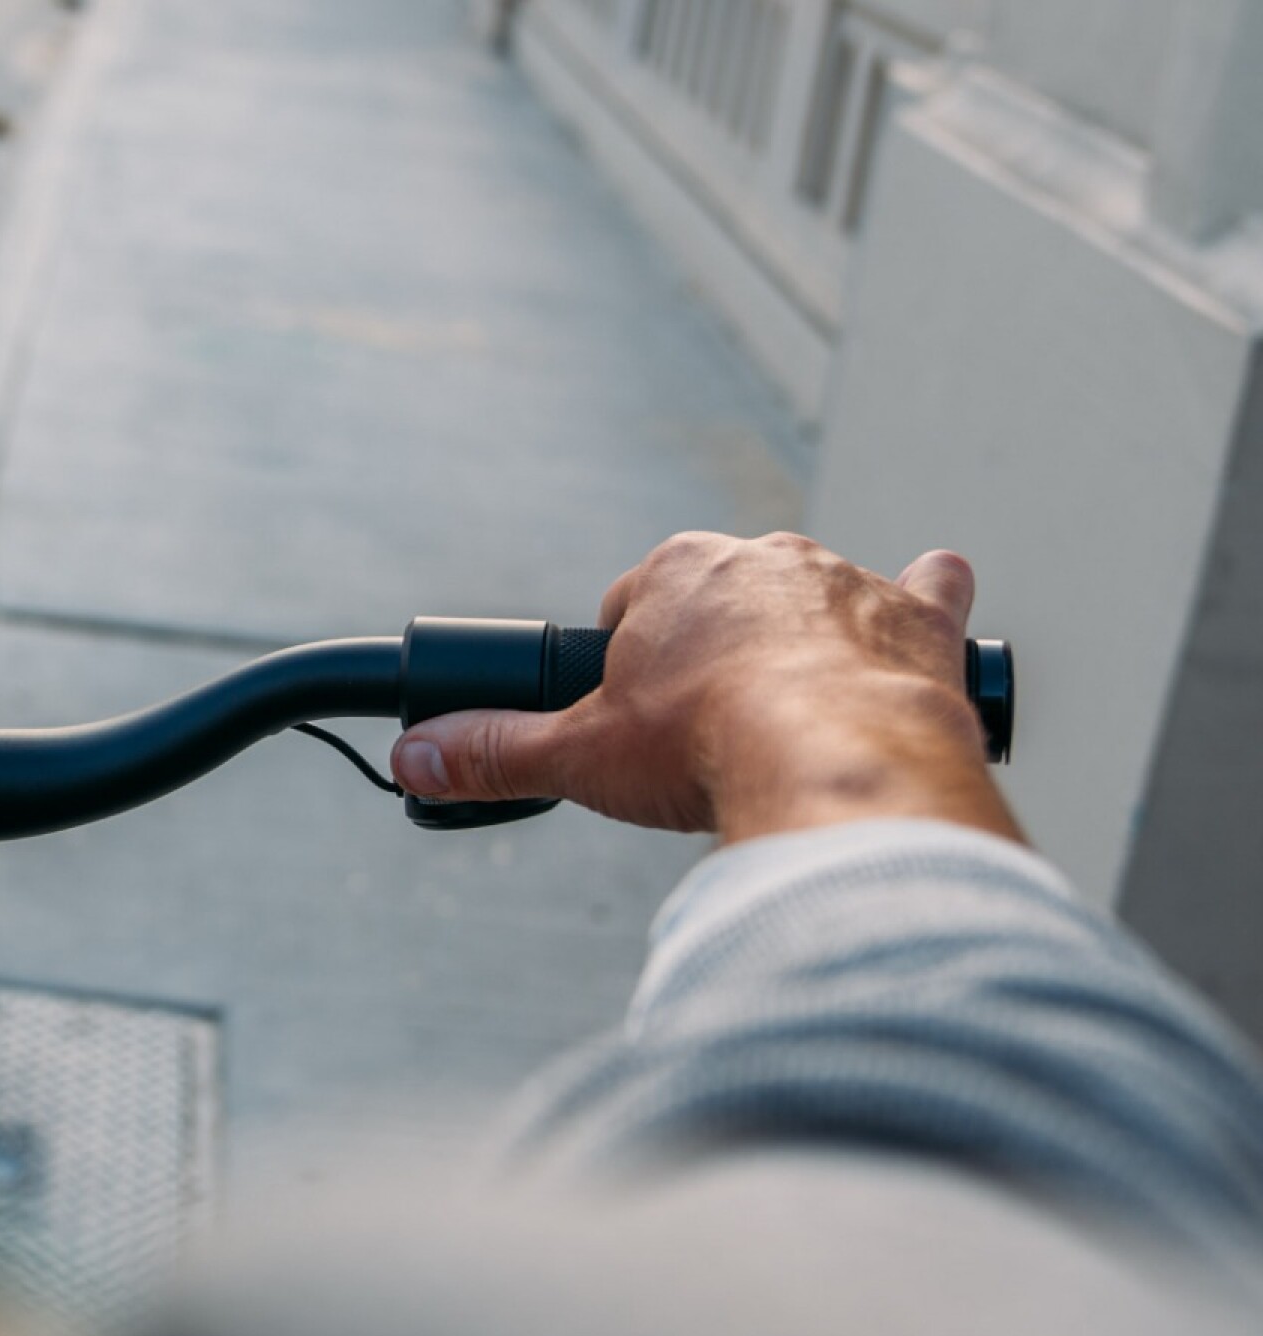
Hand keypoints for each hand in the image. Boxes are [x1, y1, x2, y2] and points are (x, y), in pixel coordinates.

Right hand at [389, 532, 1021, 845]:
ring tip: (795, 715)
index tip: (637, 719)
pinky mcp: (924, 621)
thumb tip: (414, 759)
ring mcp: (853, 582)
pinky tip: (924, 626)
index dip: (628, 667)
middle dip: (714, 655)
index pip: (634, 607)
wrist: (838, 766)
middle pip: (725, 600)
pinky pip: (932, 591)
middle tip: (707, 733)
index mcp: (677, 571)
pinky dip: (926, 606)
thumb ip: (495, 752)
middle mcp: (767, 557)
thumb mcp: (581, 756)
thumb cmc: (707, 746)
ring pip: (820, 598)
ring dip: (805, 644)